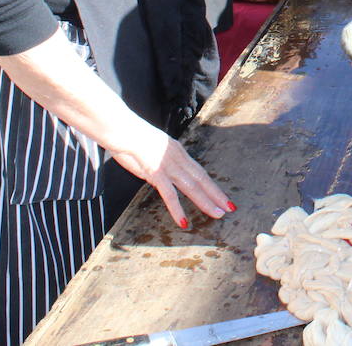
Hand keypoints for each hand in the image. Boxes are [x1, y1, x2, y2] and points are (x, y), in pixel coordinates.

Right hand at [109, 122, 234, 226]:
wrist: (122, 129)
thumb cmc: (132, 137)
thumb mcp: (153, 146)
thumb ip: (162, 158)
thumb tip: (164, 168)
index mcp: (178, 151)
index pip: (199, 171)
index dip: (211, 184)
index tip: (221, 196)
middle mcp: (177, 158)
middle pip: (201, 179)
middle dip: (216, 194)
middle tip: (229, 207)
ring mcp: (167, 166)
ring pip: (191, 187)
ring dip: (205, 202)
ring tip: (217, 214)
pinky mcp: (155, 173)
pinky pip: (169, 194)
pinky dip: (177, 209)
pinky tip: (183, 221)